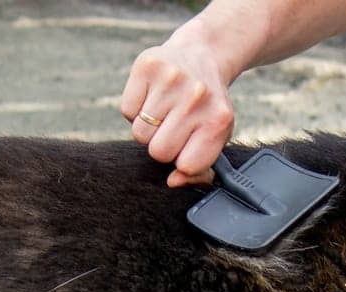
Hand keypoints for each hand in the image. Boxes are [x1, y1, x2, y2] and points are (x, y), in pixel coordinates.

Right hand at [120, 22, 237, 187]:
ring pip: (139, 134)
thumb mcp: (214, 137)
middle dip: (162, 144)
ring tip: (163, 109)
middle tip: (174, 125)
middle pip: (158, 151)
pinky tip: (152, 95)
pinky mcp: (148, 65)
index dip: (182, 160)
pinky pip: (127, 111)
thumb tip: (173, 182)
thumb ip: (199, 168)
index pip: (187, 166)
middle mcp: (197, 97)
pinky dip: (135, 109)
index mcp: (219, 119)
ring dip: (147, 127)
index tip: (188, 145)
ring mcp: (172, 78)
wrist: (202, 55)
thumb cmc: (206, 107)